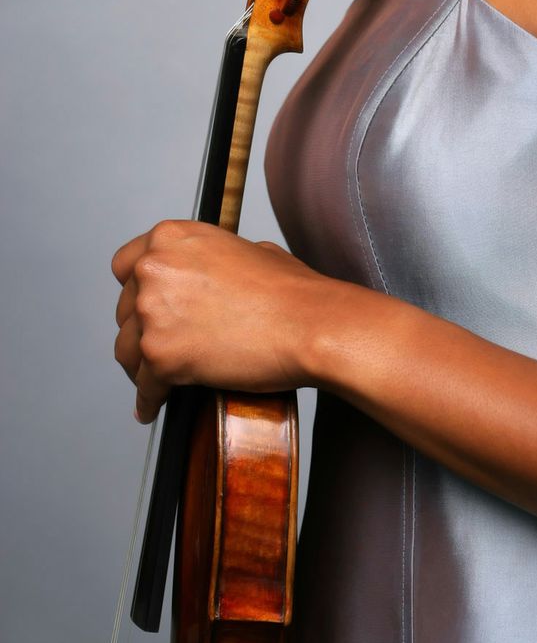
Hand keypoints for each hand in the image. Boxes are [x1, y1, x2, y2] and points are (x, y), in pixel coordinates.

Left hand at [111, 220, 332, 423]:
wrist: (306, 324)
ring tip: (156, 378)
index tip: (143, 304)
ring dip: (141, 365)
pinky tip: (154, 405)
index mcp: (172, 237)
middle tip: (164, 343)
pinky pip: (145, 386)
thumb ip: (211, 259)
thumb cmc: (289, 290)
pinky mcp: (161, 356)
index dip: (135, 288)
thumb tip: (209, 274)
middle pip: (124, 309)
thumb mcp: (247, 249)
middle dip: (142, 328)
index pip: (125, 264)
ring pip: (126, 350)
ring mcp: (153, 313)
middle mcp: (154, 269)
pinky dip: (150, 399)